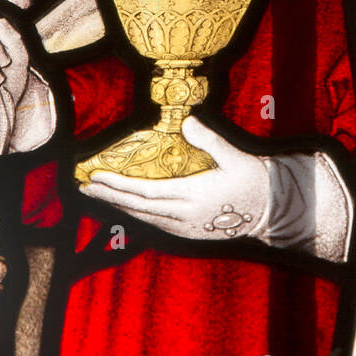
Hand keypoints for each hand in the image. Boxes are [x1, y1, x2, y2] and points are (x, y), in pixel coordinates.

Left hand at [79, 115, 270, 241]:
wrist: (271, 210)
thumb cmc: (253, 180)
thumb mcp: (235, 156)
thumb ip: (210, 140)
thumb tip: (187, 122)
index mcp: (193, 195)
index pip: (146, 192)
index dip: (118, 186)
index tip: (96, 177)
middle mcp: (184, 215)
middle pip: (138, 207)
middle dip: (109, 197)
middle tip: (84, 186)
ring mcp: (186, 227)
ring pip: (144, 219)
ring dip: (118, 206)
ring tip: (97, 195)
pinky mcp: (189, 233)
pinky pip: (155, 225)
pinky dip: (136, 216)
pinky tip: (125, 208)